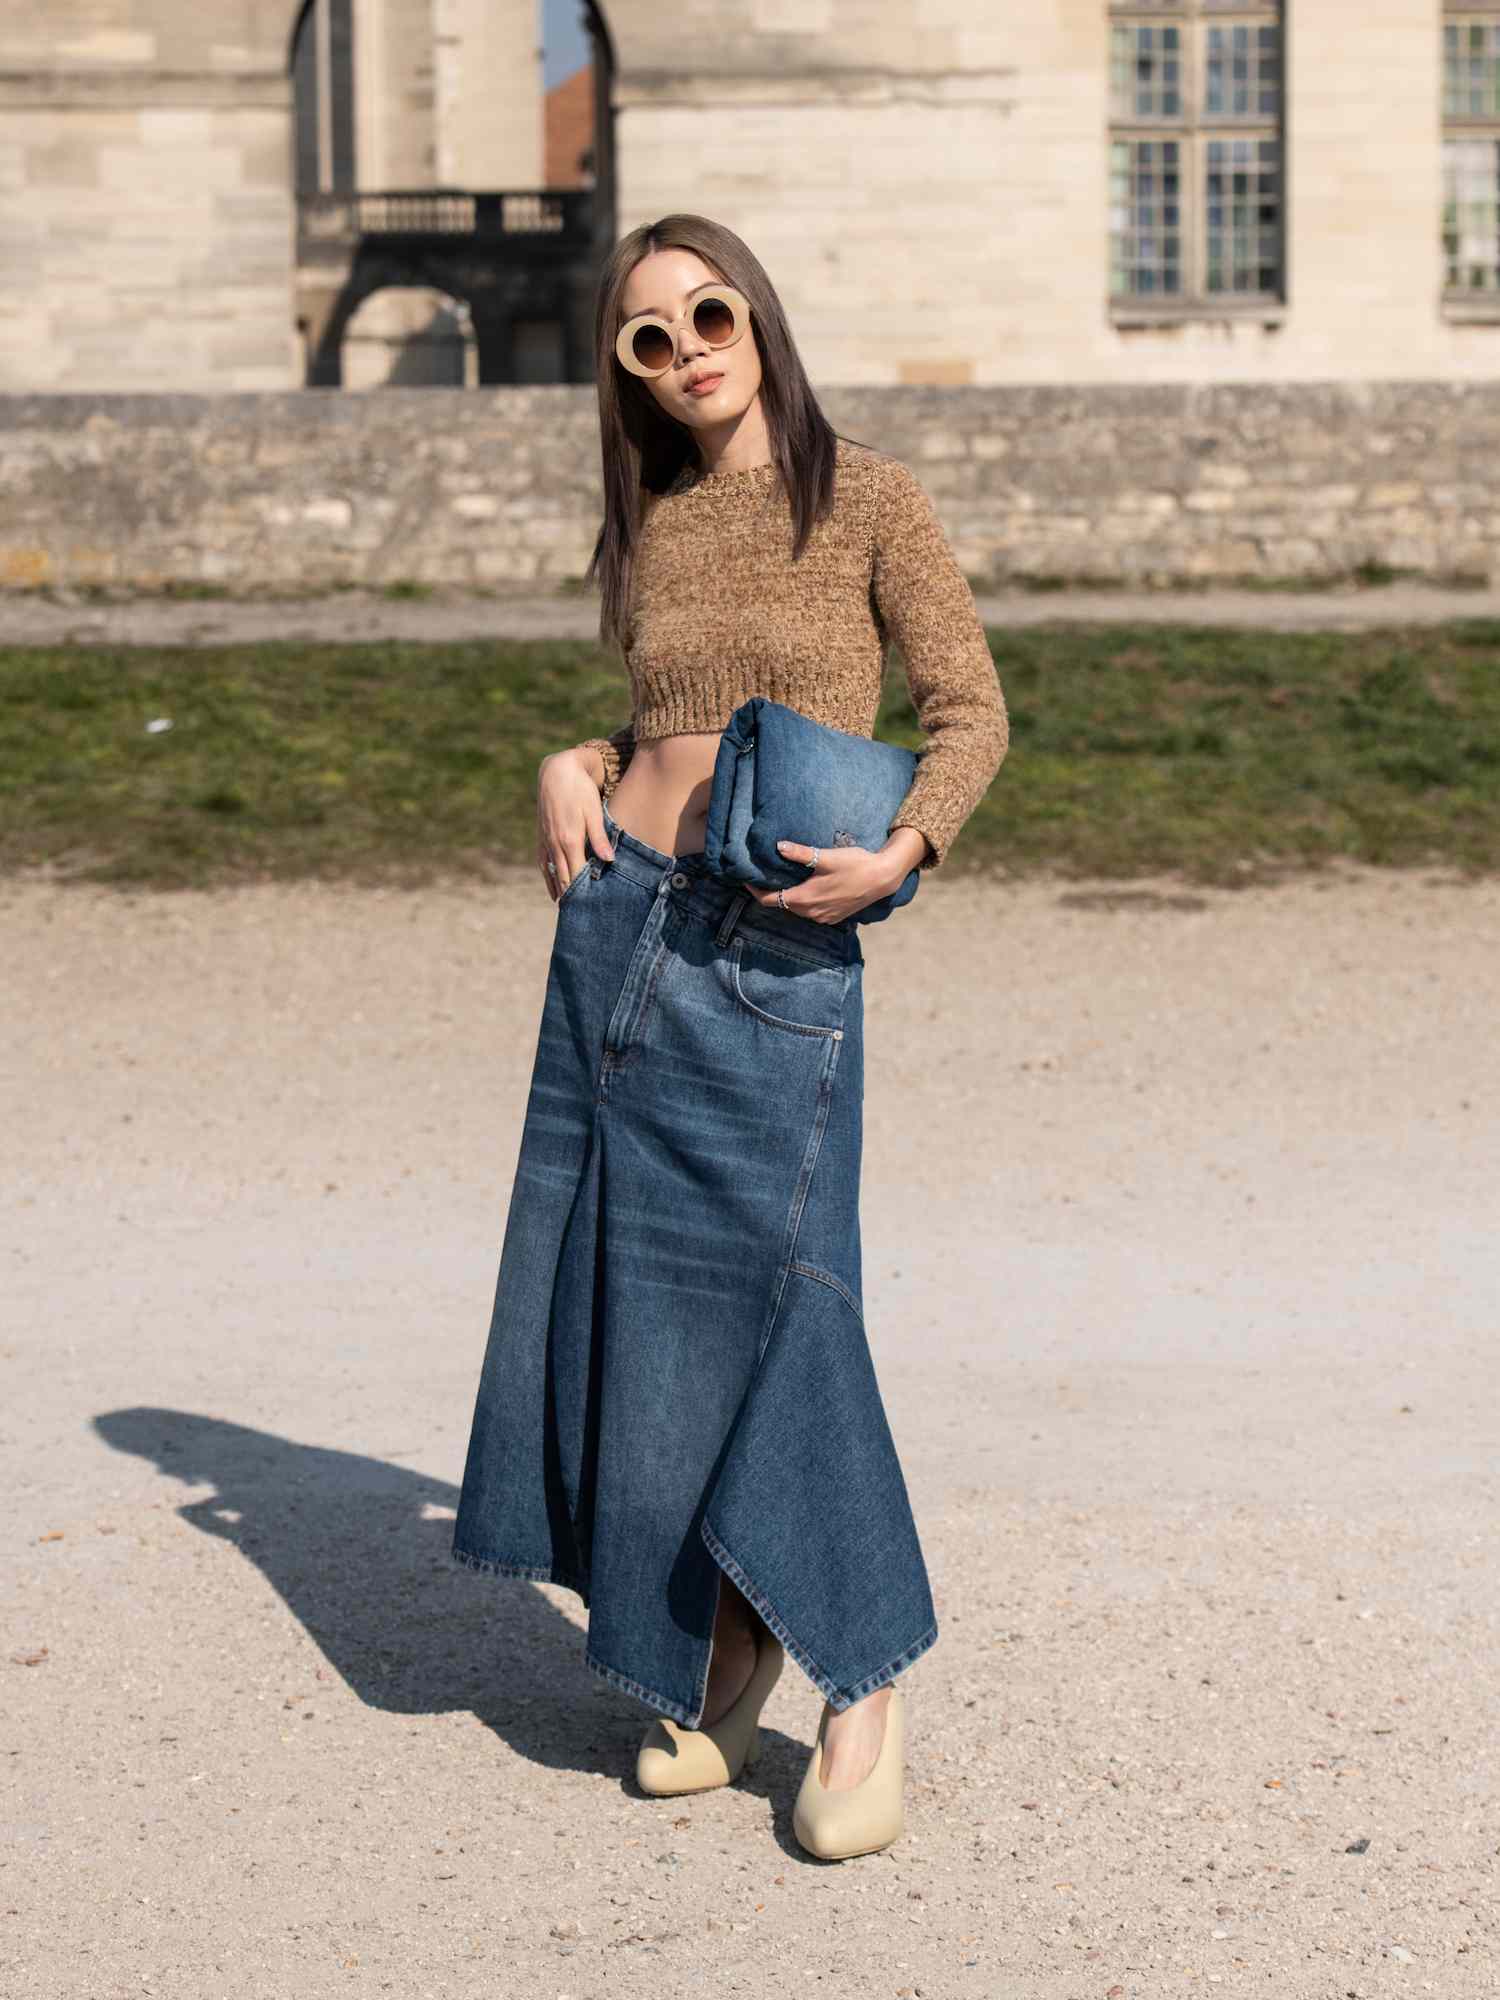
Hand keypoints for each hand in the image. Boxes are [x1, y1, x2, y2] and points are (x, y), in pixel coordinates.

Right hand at [537, 747, 614, 902]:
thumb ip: (600, 838)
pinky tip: (553, 888)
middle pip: (564, 878)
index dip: (584, 893)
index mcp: (570, 840)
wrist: (557, 772)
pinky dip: (548, 878)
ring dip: (559, 891)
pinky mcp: (541, 836)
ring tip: (567, 910)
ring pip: (551, 873)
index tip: (591, 908)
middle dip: (572, 898)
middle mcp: (555, 844)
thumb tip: (609, 861)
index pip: (577, 875)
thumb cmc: (580, 790)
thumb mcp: (594, 812)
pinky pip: (543, 863)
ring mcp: (546, 841)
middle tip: (580, 917)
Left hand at [743, 829, 923, 924]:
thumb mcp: (826, 857)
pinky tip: (807, 889)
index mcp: (805, 898)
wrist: (882, 878)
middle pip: (782, 905)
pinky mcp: (834, 917)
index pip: (770, 900)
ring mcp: (823, 918)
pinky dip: (804, 902)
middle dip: (770, 893)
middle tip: (762, 877)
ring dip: (788, 898)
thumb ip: (800, 853)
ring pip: (797, 910)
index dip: (754, 891)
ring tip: (783, 881)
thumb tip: (777, 846)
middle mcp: (811, 912)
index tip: (745, 880)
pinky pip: (811, 912)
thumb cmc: (855, 865)